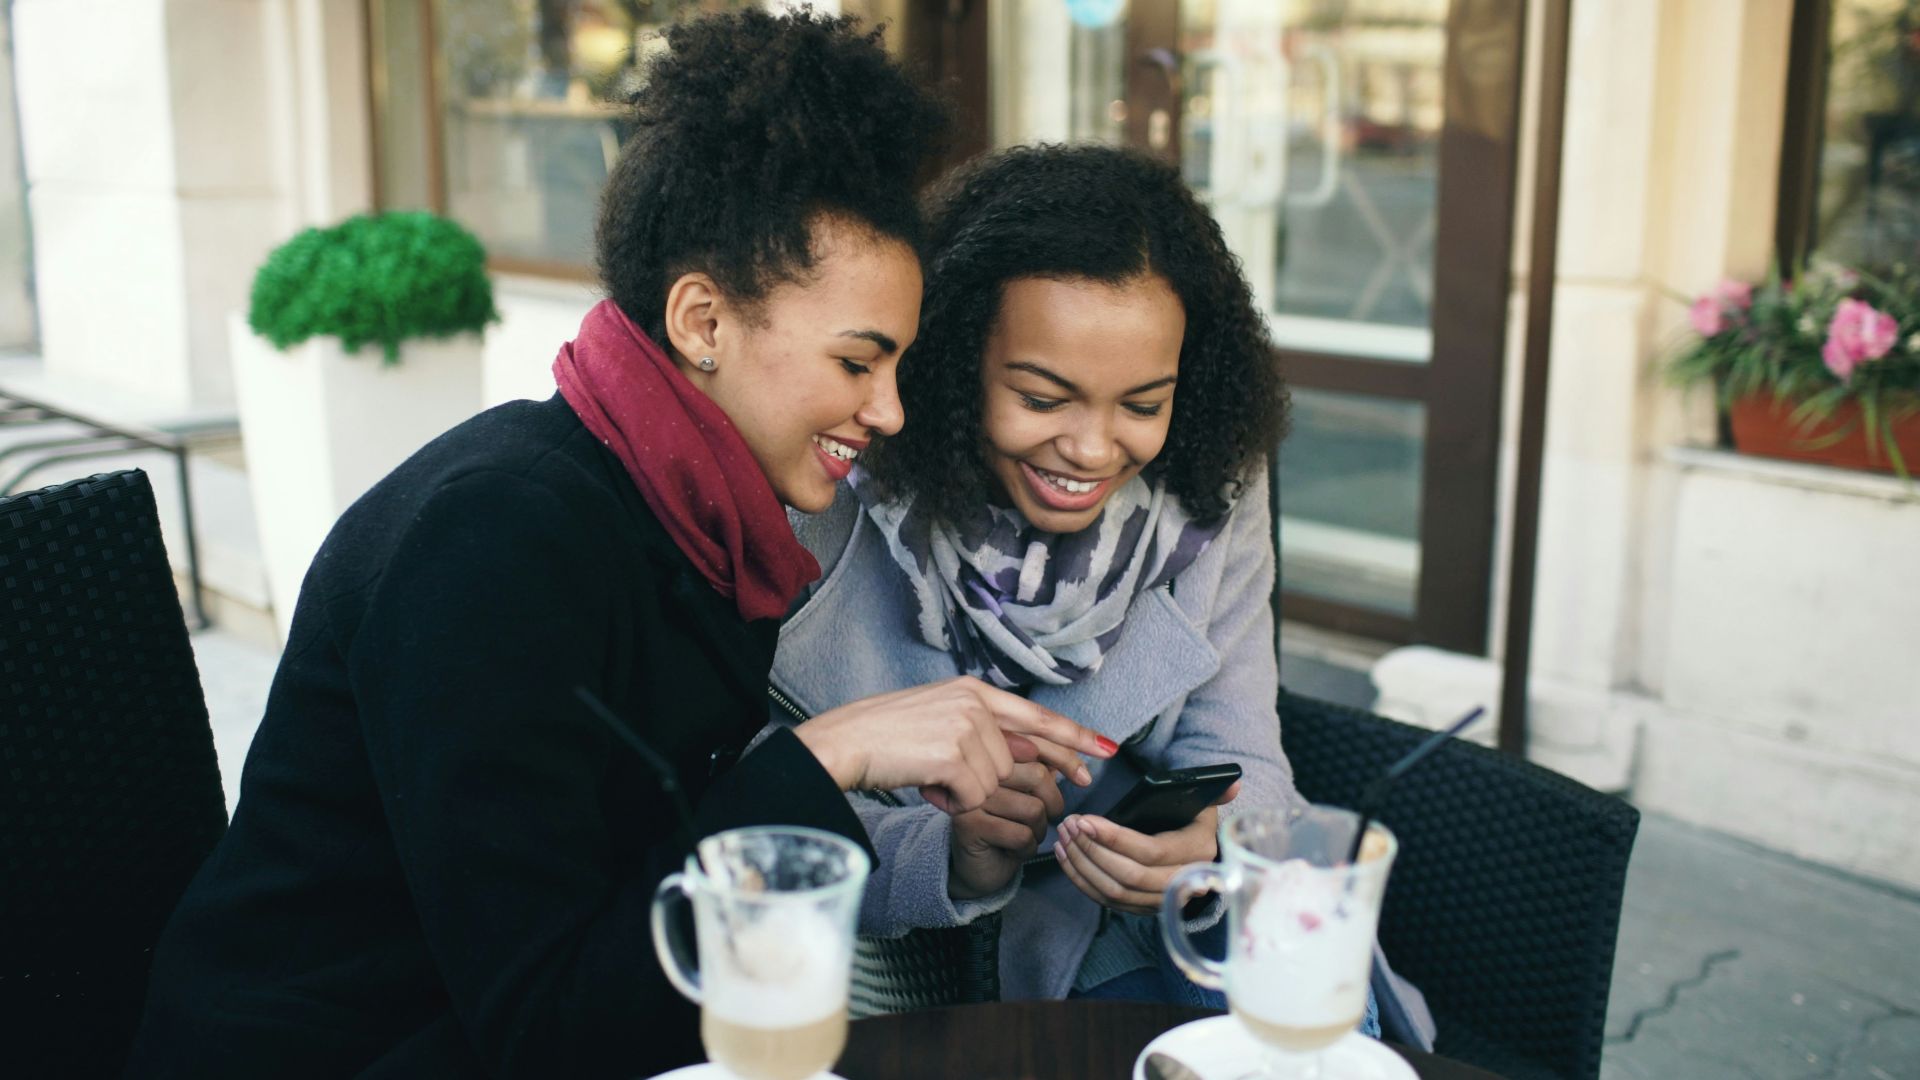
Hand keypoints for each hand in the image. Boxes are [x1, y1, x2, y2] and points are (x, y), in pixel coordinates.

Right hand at [793, 676, 1115, 812]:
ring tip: (930, 779)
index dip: (1074, 736)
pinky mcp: (954, 754)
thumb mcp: (940, 720)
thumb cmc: (886, 736)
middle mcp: (975, 703)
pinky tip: (928, 788)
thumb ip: (984, 732)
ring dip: (966, 792)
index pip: (1037, 715)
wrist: (846, 741)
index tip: (1106, 750)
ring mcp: (966, 726)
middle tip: (1024, 784)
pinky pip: (975, 796)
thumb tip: (1030, 757)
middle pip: (1017, 760)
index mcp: (973, 691)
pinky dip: (953, 803)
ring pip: (995, 782)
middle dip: (1005, 781)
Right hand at [949, 763, 1065, 899]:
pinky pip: (1021, 836)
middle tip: (1040, 820)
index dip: (1066, 764)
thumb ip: (1044, 771)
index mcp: (994, 754)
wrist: (979, 864)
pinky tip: (1010, 851)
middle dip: (1052, 805)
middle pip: (1038, 776)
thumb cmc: (1008, 825)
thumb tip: (1075, 752)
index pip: (1039, 750)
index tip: (1082, 778)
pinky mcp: (970, 825)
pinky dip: (1026, 850)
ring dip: (1038, 832)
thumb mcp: (1029, 794)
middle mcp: (980, 770)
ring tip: (1022, 837)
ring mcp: (973, 796)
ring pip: (1033, 810)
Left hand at [1052, 782, 1241, 915]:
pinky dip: (1082, 881)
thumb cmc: (1198, 826)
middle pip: (1128, 876)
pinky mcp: (1143, 909)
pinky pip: (1107, 902)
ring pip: (1114, 892)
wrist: (1205, 862)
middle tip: (1069, 825)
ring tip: (1063, 838)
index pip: (1151, 852)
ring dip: (1082, 866)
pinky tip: (1066, 858)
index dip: (1115, 838)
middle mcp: (1182, 884)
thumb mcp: (1208, 807)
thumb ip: (1217, 793)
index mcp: (1197, 854)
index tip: (1086, 820)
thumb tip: (1233, 782)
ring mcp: (1161, 901)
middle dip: (1092, 850)